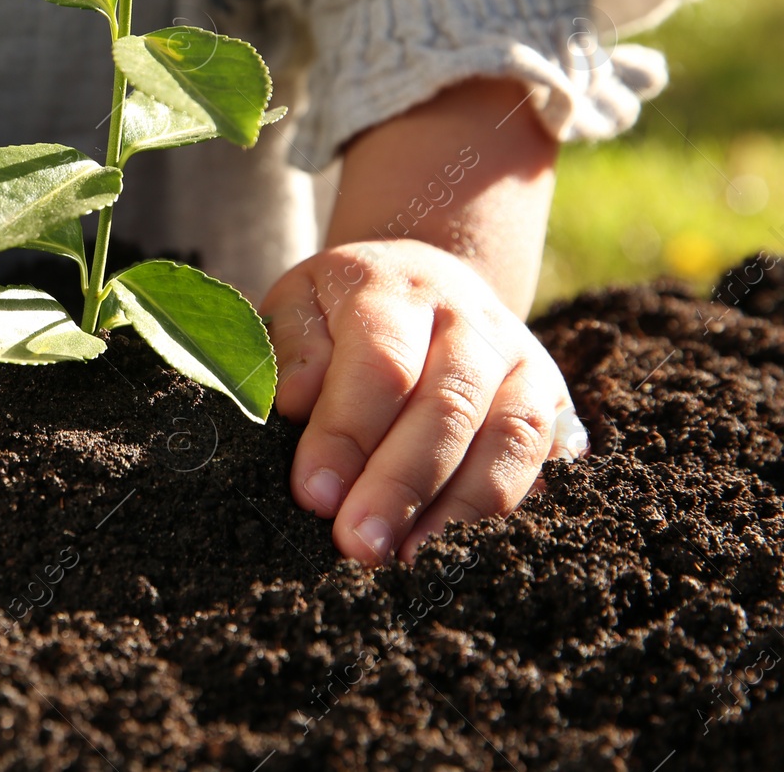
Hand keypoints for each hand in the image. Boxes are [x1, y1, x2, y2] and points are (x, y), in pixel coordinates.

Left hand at [263, 239, 583, 564]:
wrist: (426, 281)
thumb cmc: (343, 310)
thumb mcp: (299, 306)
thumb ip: (291, 350)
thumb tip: (294, 401)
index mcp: (396, 291)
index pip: (381, 362)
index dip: (348, 433)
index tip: (314, 494)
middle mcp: (470, 320)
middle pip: (448, 406)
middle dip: (400, 485)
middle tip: (358, 545)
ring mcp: (520, 360)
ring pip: (508, 438)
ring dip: (459, 509)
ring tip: (411, 561)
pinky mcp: (552, 401)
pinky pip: (540, 461)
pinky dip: (504, 509)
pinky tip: (462, 549)